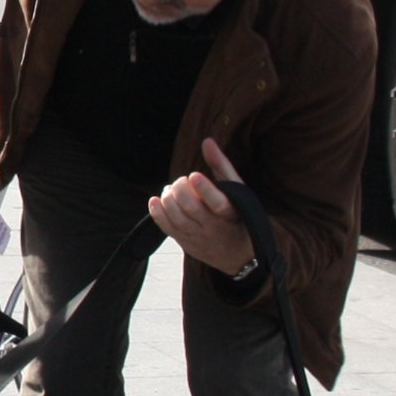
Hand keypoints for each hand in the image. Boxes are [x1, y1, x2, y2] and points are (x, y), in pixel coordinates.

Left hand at [148, 138, 254, 276]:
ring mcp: (199, 237)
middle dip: (180, 190)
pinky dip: (158, 214)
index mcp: (231, 212)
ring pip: (178, 219)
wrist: (240, 254)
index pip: (218, 202)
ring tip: (169, 190)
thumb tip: (207, 141)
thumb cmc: (237, 214)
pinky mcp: (187, 243)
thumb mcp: (236, 190)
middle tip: (181, 181)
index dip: (204, 189)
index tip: (194, 176)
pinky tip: (155, 201)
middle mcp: (215, 226)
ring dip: (168, 200)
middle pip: (192, 208)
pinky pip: (168, 229)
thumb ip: (221, 165)